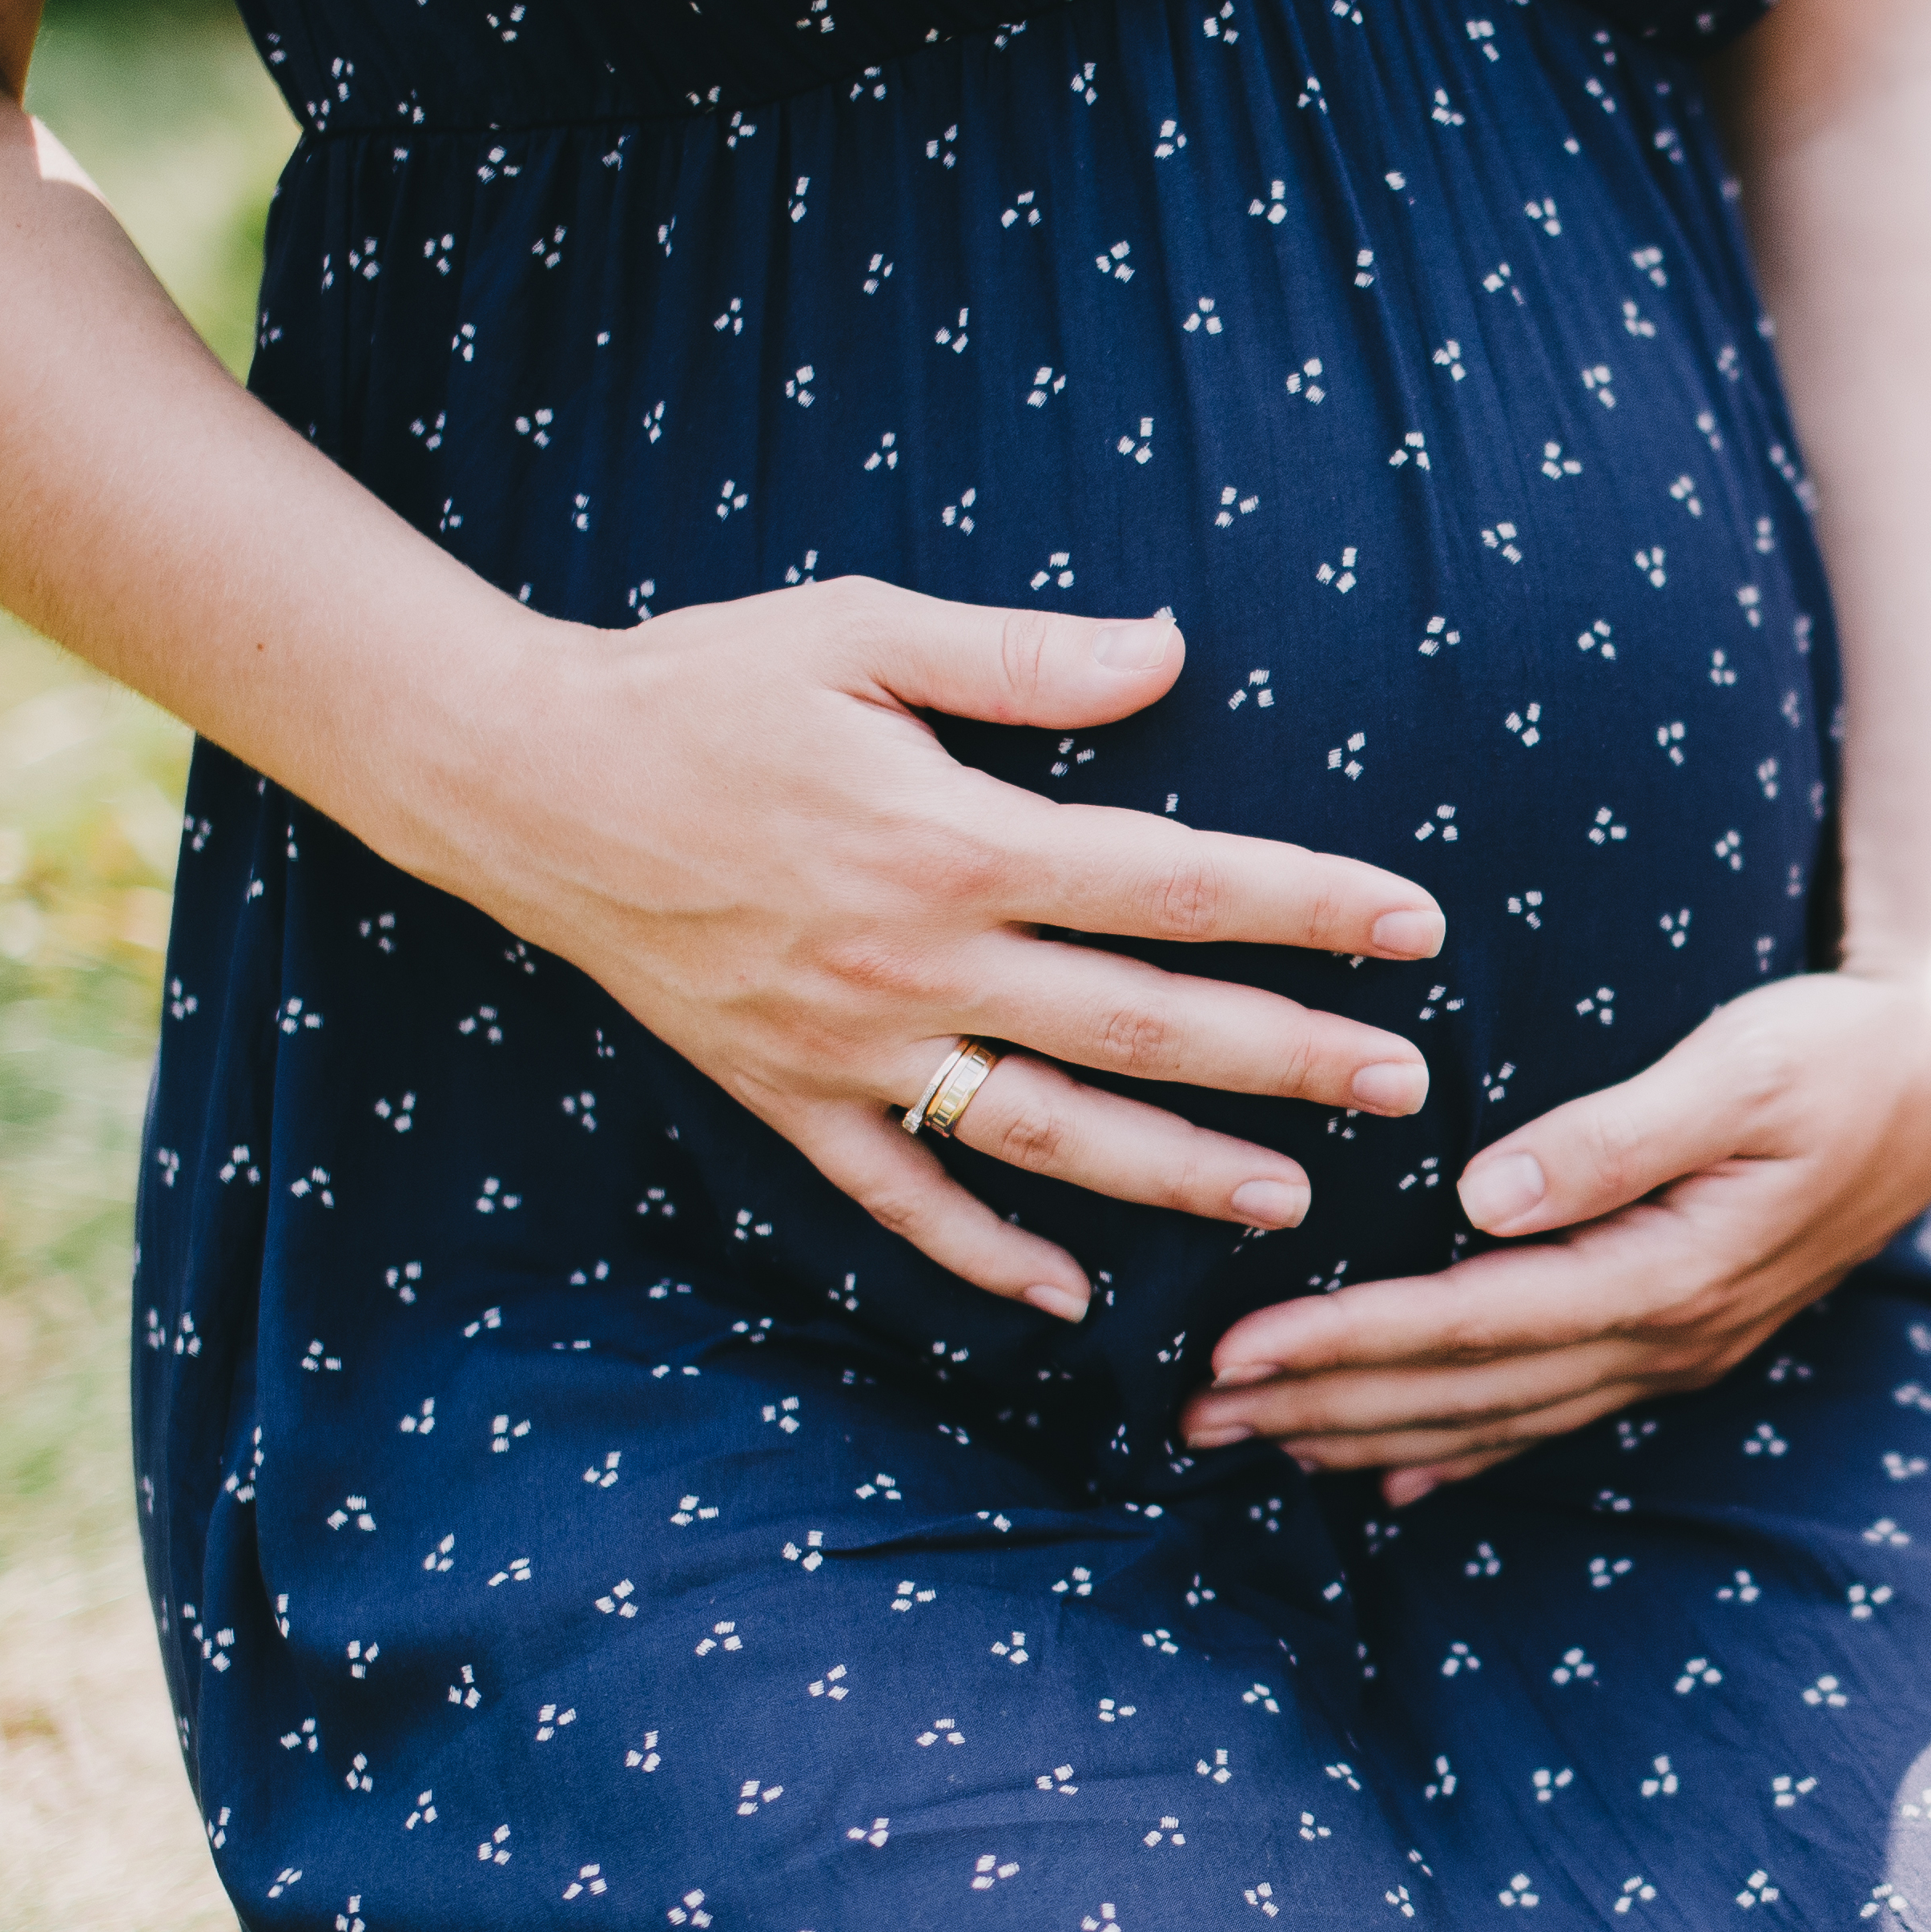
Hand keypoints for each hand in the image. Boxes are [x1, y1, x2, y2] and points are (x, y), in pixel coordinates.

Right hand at [388, 580, 1442, 1319]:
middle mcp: (916, 960)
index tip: (1415, 924)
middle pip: (1142, 1025)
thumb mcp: (859, 630)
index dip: (1304, 903)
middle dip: (1287, 1059)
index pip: (1173, 885)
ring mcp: (852, 1044)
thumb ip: (1021, 659)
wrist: (515, 775)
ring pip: (1045, 1132)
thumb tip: (1169, 650)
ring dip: (1173, 1173)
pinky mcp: (786, 1095)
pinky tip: (1067, 1300)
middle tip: (1406, 1086)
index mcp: (952, 840)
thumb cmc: (699, 685)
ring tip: (1291, 1202)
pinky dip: (983, 1254)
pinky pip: (899, 1197)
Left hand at [1178, 967, 1930, 1499]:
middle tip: (1189, 1424)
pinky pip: (1548, 1415)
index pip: (1472, 1323)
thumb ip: (1618, 1133)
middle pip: (1464, 1391)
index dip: (1347, 1342)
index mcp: (1666, 1270)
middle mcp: (1663, 1335)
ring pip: (1495, 1419)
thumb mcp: (1740, 1068)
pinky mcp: (1677, 1338)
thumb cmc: (1835, 1050)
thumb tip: (1489, 1189)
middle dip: (1321, 1407)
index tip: (1233, 1353)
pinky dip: (1461, 1452)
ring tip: (1253, 1448)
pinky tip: (1392, 1479)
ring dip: (1370, 1435)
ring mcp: (1673, 1351)